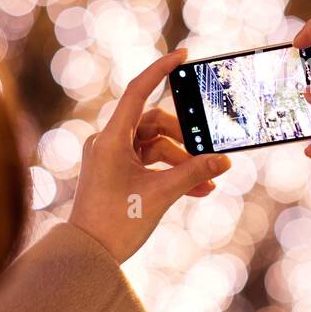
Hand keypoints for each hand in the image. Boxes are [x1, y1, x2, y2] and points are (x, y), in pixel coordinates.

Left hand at [70, 50, 231, 262]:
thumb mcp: (161, 195)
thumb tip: (223, 160)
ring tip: (208, 182)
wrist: (88, 256)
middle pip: (155, 123)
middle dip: (185, 141)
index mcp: (111, 139)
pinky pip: (151, 163)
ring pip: (156, 146)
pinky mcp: (117, 173)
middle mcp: (108, 143)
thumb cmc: (116, 224)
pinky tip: (198, 189)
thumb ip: (194, 173)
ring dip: (183, 161)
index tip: (183, 55)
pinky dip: (172, 172)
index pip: (138, 92)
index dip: (161, 70)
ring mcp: (112, 158)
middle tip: (208, 157)